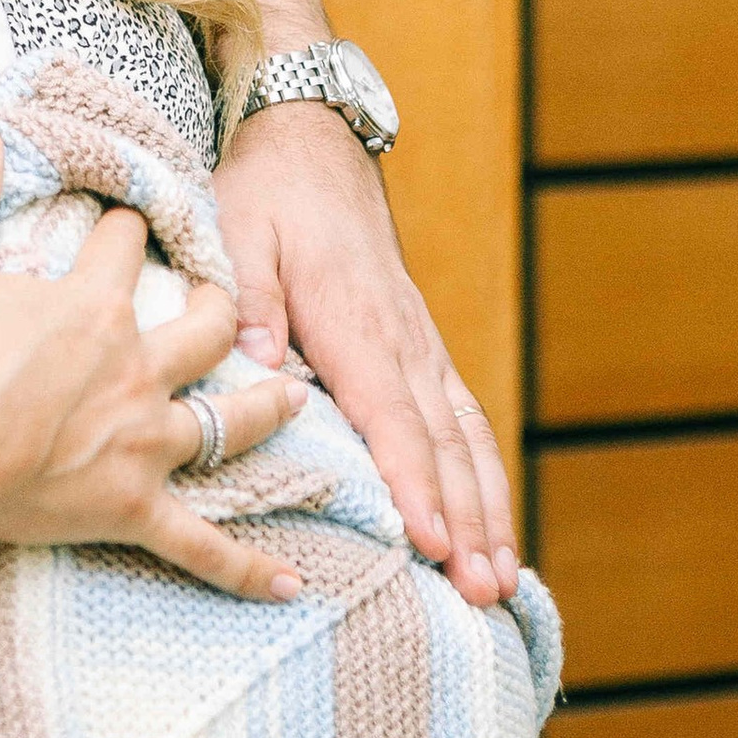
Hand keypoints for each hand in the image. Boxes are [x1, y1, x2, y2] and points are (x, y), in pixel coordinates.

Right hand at [0, 121, 308, 601]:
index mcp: (96, 307)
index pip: (127, 249)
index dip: (124, 232)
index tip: (124, 227)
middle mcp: (136, 370)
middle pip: (206, 327)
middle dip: (222, 306)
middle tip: (225, 301)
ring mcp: (141, 444)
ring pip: (225, 424)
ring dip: (263, 409)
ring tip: (293, 398)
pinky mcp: (130, 508)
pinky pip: (200, 545)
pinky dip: (245, 568)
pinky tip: (289, 586)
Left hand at [216, 104, 517, 606]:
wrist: (311, 144)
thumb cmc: (266, 192)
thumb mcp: (237, 228)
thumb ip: (248, 298)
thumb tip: (260, 363)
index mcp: (353, 319)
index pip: (390, 413)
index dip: (413, 479)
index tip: (431, 539)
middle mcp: (401, 339)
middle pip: (443, 442)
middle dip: (468, 520)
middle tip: (481, 593)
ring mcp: (420, 345)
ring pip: (467, 437)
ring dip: (489, 511)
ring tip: (500, 585)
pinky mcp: (423, 349)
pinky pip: (464, 420)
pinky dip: (485, 477)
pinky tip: (494, 529)